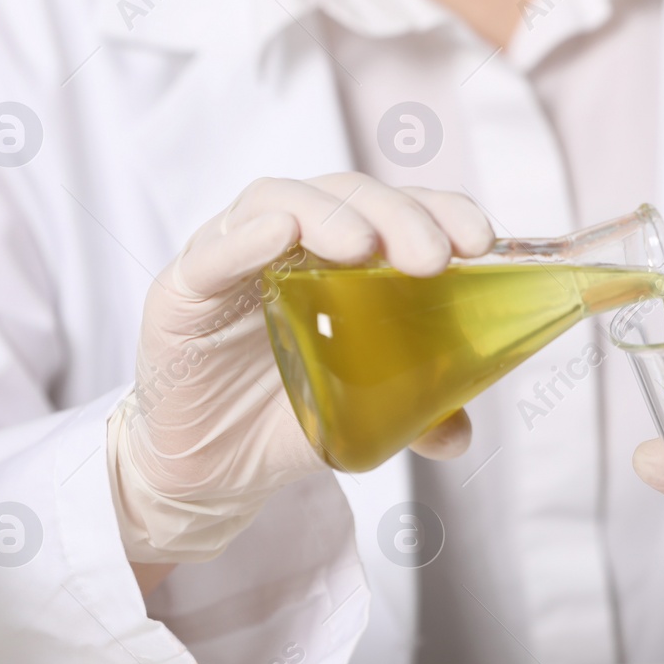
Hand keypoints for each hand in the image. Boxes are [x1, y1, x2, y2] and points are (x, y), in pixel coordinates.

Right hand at [110, 173, 493, 562]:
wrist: (216, 467)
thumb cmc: (294, 412)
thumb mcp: (370, 413)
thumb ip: (418, 411)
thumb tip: (459, 434)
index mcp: (348, 256)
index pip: (400, 210)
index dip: (442, 211)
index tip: (480, 241)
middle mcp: (294, 242)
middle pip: (347, 196)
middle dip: (396, 216)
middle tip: (431, 257)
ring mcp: (236, 259)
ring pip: (279, 201)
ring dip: (327, 215)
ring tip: (363, 246)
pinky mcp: (182, 291)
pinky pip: (209, 254)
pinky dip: (242, 239)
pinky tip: (275, 235)